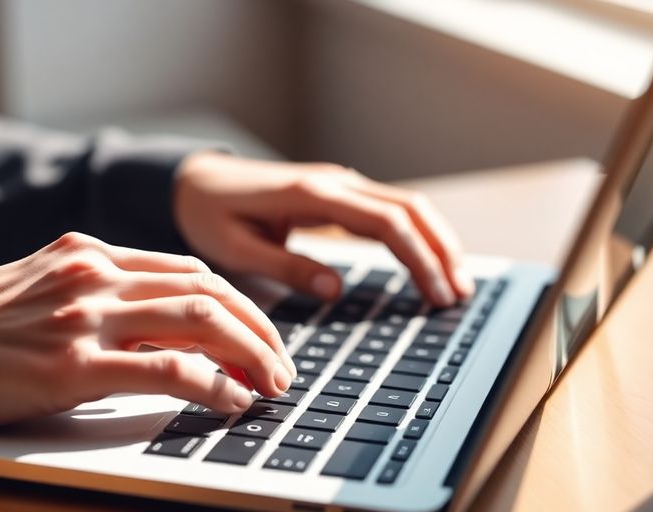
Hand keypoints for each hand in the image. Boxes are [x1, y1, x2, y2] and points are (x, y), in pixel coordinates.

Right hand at [0, 232, 294, 429]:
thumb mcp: (40, 287)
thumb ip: (98, 292)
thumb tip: (160, 323)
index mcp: (88, 252)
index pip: (188, 269)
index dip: (238, 303)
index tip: (261, 333)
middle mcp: (94, 274)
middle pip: (207, 289)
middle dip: (259, 328)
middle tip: (282, 363)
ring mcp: (84, 315)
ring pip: (200, 320)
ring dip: (250, 353)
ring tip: (273, 383)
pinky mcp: (72, 365)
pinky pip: (167, 369)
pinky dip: (212, 384)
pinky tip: (231, 400)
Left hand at [175, 152, 473, 305]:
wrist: (193, 181)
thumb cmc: (209, 214)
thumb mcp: (235, 249)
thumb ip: (285, 267)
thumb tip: (334, 290)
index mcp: (311, 194)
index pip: (385, 223)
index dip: (418, 259)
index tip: (437, 295)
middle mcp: (334, 181)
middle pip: (409, 209)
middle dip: (441, 250)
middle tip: (459, 295)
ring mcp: (339, 183)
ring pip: (406, 205)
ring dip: (435, 240)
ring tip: (455, 282)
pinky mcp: (337, 192)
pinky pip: (389, 209)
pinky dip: (416, 233)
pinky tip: (427, 260)